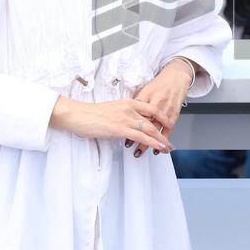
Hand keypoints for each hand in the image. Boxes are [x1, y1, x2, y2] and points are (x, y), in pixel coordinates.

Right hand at [49, 96, 172, 150]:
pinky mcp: (120, 129)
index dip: (162, 116)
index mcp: (129, 102)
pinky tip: (158, 147)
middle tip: (171, 140)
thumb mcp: (113, 109)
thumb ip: (124, 113)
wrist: (78, 114)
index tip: (169, 123)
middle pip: (154, 119)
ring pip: (150, 129)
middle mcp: (130, 108)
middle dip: (165, 131)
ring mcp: (126, 118)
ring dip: (161, 139)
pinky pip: (141, 137)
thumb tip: (132, 122)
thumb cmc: (92, 114)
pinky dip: (152, 143)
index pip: (151, 108)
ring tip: (168, 148)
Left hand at [130, 58, 193, 156]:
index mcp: (146, 96)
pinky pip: (168, 129)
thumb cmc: (159, 84)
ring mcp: (166, 108)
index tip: (122, 135)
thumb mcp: (144, 90)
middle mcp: (156, 102)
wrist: (177, 77)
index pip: (134, 113)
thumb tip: (124, 113)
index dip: (128, 125)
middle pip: (145, 123)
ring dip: (149, 142)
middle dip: (137, 137)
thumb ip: (135, 102)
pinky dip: (163, 140)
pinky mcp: (174, 113)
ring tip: (140, 151)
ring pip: (156, 129)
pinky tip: (158, 148)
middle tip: (129, 146)